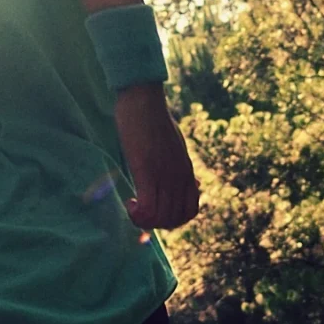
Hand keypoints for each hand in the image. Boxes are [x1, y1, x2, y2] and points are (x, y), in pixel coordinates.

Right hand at [115, 86, 200, 231]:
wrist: (144, 100)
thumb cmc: (155, 120)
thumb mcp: (177, 148)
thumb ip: (182, 168)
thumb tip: (194, 183)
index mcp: (187, 173)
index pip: (190, 212)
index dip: (173, 220)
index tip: (157, 210)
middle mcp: (179, 178)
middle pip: (174, 220)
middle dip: (157, 223)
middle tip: (141, 210)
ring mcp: (165, 175)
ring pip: (161, 218)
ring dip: (145, 220)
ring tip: (134, 206)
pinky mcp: (146, 171)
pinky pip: (148, 209)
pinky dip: (138, 214)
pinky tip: (129, 202)